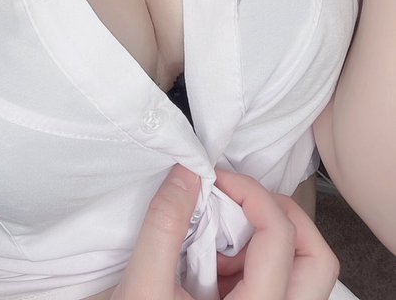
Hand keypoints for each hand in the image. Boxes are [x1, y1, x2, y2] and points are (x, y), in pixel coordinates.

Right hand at [109, 164, 339, 299]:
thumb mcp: (143, 287)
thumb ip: (165, 225)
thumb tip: (189, 173)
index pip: (279, 238)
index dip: (250, 193)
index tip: (215, 179)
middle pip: (317, 260)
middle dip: (282, 214)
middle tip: (240, 196)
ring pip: (307, 273)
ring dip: (273, 236)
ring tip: (227, 234)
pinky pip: (284, 283)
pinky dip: (258, 258)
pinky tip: (218, 264)